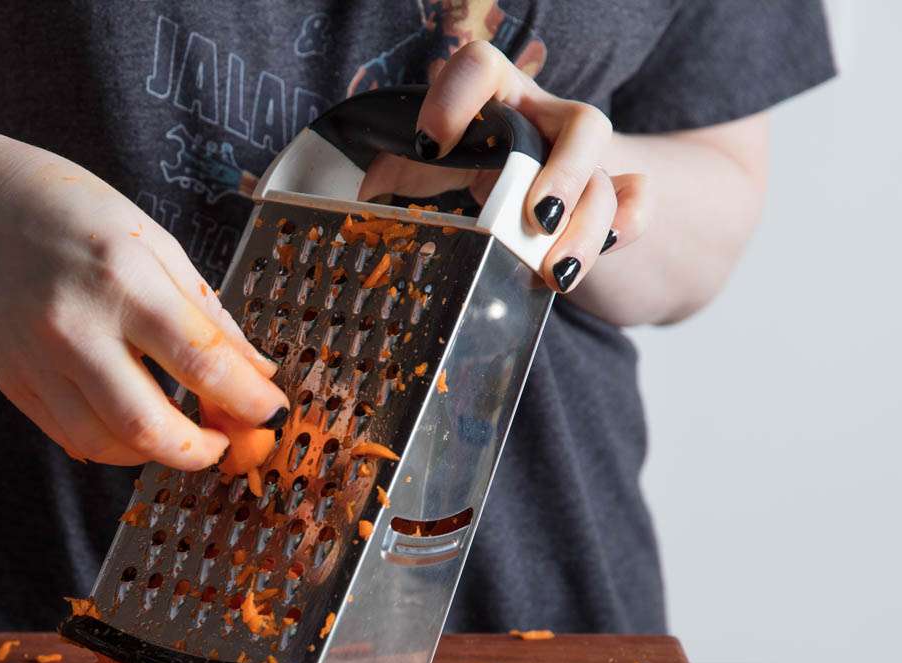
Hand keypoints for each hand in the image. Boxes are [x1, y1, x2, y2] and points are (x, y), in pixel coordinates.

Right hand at [0, 130, 285, 469]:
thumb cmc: (69, 213)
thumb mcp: (152, 242)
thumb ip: (205, 313)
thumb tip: (255, 372)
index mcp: (123, 279)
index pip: (201, 361)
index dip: (247, 400)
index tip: (270, 413)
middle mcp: (75, 327)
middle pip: (149, 427)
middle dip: (201, 451)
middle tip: (224, 442)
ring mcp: (37, 361)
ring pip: (107, 445)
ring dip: (155, 453)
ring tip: (178, 431)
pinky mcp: (14, 383)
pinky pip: (71, 438)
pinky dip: (112, 444)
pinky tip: (130, 424)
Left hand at [357, 41, 649, 294]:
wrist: (521, 213)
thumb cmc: (454, 189)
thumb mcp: (415, 182)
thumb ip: (386, 188)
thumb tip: (347, 218)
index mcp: (492, 104)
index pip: (482, 68)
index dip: (459, 96)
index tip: (430, 144)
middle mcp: (545, 125)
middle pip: (581, 125)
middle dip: (560, 174)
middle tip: (530, 218)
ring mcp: (583, 165)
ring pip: (608, 178)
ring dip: (586, 224)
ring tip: (554, 271)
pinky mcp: (610, 200)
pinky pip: (639, 201)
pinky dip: (630, 222)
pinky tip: (606, 249)